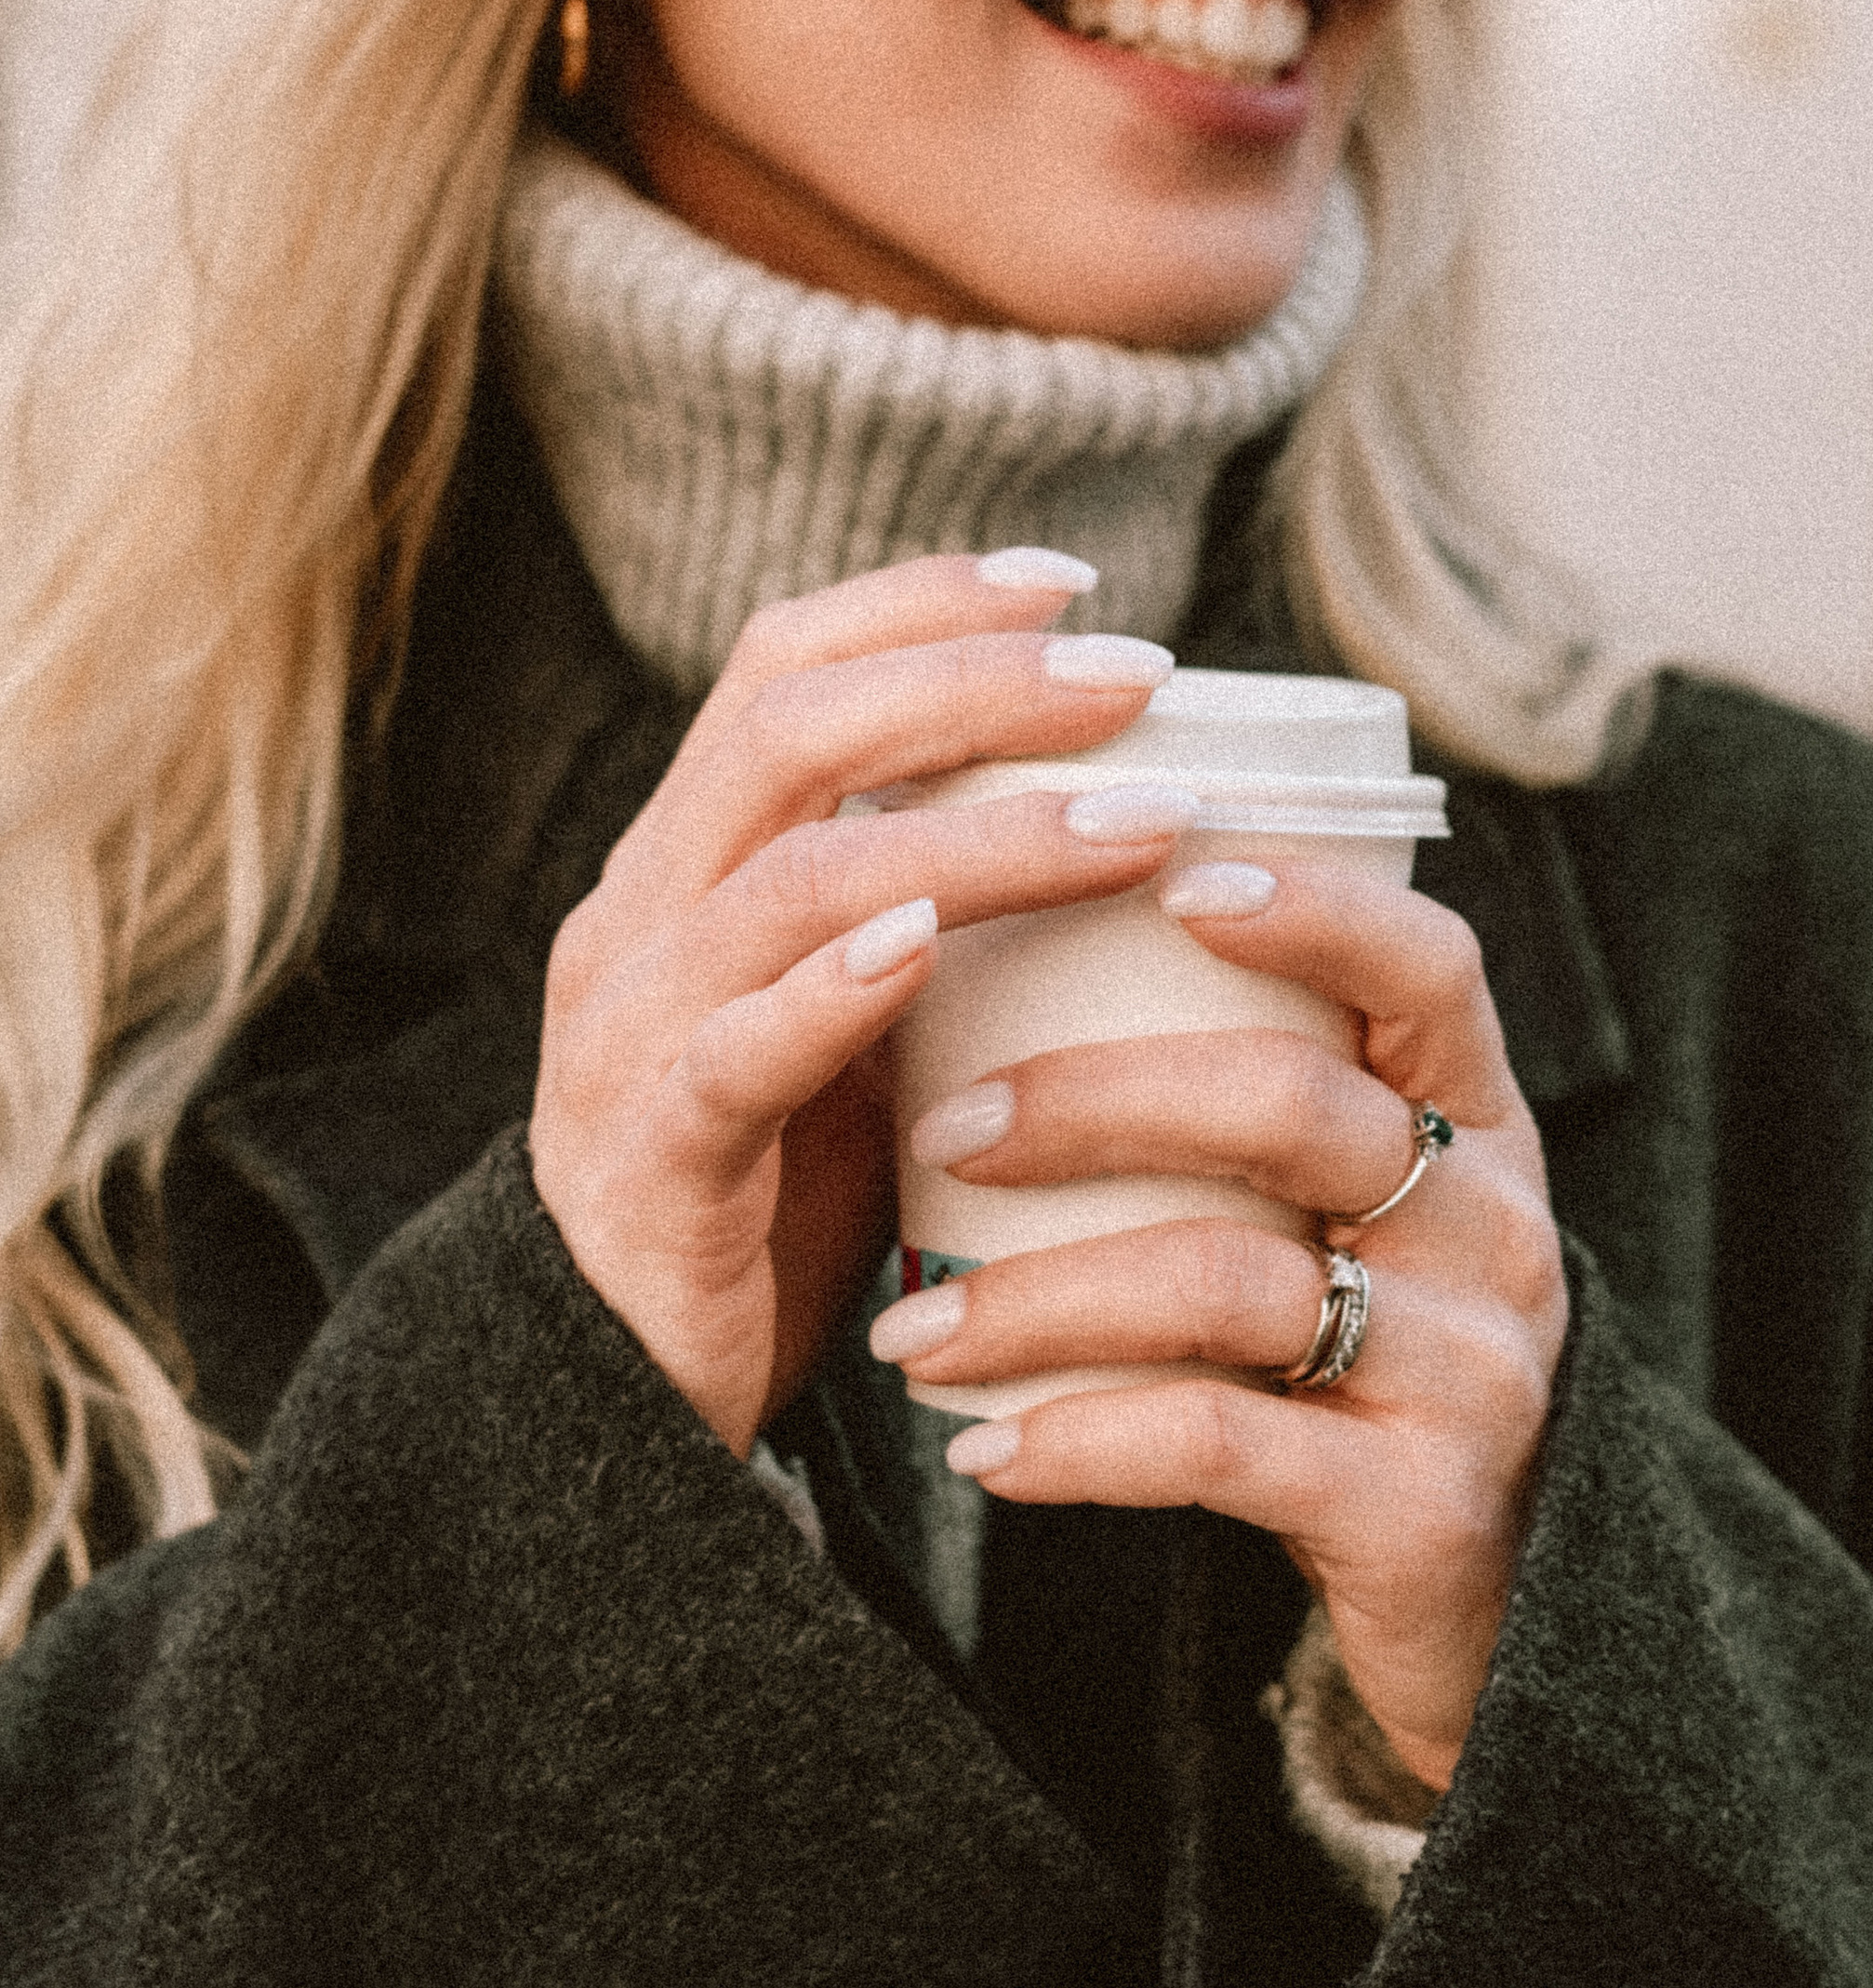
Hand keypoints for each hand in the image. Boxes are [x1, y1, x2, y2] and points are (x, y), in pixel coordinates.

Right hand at [527, 552, 1194, 1455]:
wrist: (619, 1404)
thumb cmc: (773, 1197)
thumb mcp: (854, 1021)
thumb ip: (925, 911)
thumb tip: (1116, 801)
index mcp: (687, 865)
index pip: (783, 669)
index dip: (921, 603)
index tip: (1075, 582)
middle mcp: (641, 919)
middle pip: (788, 730)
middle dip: (975, 683)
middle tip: (1138, 675)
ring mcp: (629, 1035)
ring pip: (795, 880)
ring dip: (979, 837)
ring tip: (1134, 818)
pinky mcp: (652, 1162)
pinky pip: (733, 1052)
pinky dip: (832, 989)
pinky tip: (925, 948)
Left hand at [867, 859, 1567, 1790]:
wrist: (1495, 1617)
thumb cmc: (1366, 1366)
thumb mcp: (1356, 1219)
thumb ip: (1260, 1100)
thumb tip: (1021, 942)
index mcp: (1478, 1120)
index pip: (1424, 965)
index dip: (1307, 905)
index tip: (1164, 871)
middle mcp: (1494, 1229)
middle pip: (1290, 1106)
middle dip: (1094, 1099)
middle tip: (947, 1130)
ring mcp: (1470, 1372)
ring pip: (1232, 1283)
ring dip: (1040, 1295)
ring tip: (908, 1328)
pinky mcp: (1419, 1511)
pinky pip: (1224, 1448)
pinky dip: (1081, 1441)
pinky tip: (983, 1450)